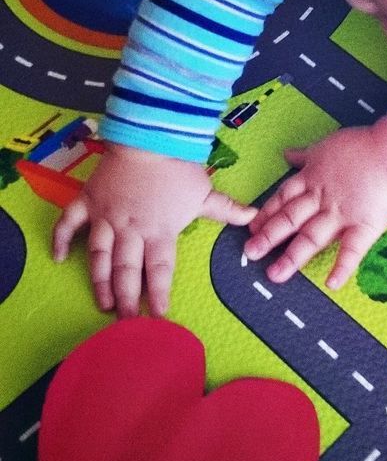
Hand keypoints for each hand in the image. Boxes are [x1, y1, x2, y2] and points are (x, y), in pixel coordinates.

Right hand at [53, 143, 255, 317]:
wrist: (148, 137)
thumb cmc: (178, 166)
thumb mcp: (204, 192)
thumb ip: (226, 210)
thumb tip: (253, 217)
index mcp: (160, 232)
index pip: (160, 271)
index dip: (158, 296)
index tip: (157, 317)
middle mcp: (131, 231)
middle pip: (127, 272)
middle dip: (126, 300)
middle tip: (125, 323)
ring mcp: (107, 217)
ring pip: (99, 256)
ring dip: (100, 282)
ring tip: (102, 304)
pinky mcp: (88, 201)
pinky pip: (69, 223)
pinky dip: (61, 239)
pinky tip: (58, 259)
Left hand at [244, 118, 386, 287]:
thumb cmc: (362, 145)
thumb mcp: (326, 145)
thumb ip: (305, 154)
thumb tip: (286, 154)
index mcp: (312, 178)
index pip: (282, 199)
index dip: (266, 214)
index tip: (251, 228)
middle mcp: (321, 199)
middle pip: (290, 219)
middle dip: (268, 237)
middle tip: (250, 254)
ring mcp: (341, 214)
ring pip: (311, 237)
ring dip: (292, 257)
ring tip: (275, 275)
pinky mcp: (364, 226)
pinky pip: (352, 249)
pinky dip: (342, 267)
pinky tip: (331, 284)